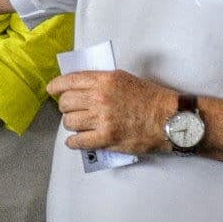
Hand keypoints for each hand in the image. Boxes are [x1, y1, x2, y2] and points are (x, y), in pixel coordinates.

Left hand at [48, 69, 178, 154]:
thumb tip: (80, 87)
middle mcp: (99, 97)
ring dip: (72, 124)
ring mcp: (102, 119)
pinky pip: (78, 141)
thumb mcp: (124, 79)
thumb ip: (101, 81)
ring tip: (80, 125)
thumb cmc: (151, 98)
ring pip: (70, 122)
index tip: (52, 90)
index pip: (69, 81)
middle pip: (66, 102)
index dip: (56, 86)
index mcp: (104, 80)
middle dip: (66, 107)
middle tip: (73, 110)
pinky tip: (75, 141)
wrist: (170, 118)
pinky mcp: (106, 138)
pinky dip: (74, 142)